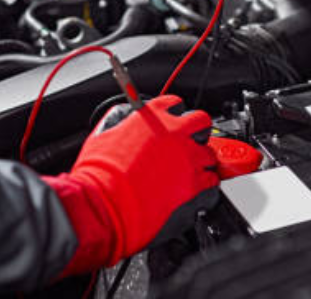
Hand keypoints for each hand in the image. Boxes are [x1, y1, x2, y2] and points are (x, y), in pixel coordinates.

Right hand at [43, 95, 218, 276]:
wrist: (102, 205)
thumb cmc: (98, 175)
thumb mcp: (104, 135)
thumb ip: (122, 123)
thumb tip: (126, 123)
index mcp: (154, 117)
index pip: (175, 104)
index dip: (173, 116)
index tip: (171, 124)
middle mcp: (175, 134)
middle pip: (201, 123)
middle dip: (196, 133)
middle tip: (188, 146)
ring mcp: (188, 160)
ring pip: (209, 155)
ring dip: (200, 163)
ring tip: (186, 175)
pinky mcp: (195, 187)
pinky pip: (212, 184)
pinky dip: (205, 188)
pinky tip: (193, 193)